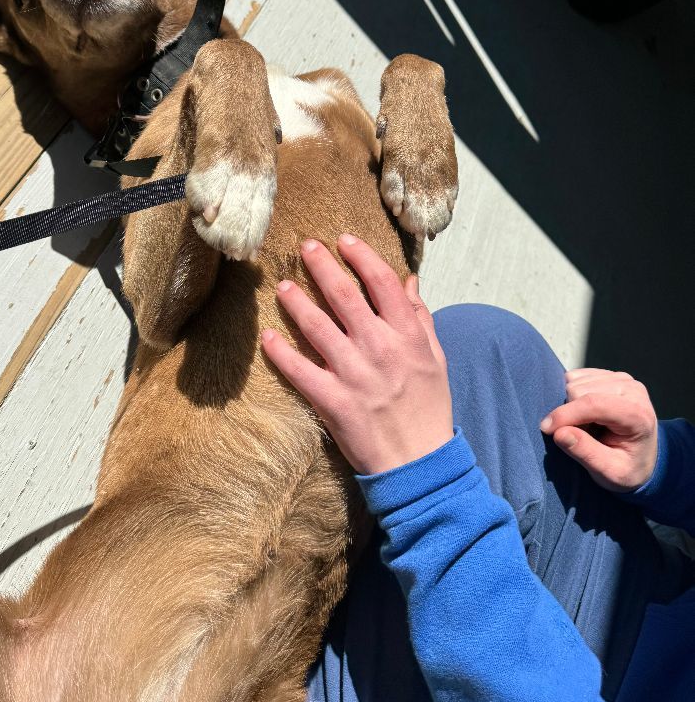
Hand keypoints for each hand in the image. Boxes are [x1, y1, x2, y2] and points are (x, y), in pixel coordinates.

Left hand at [261, 235, 452, 474]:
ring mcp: (353, 374)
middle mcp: (379, 348)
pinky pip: (299, 370)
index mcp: (407, 335)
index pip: (382, 282)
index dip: (361, 256)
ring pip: (317, 327)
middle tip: (304, 247)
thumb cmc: (428, 407)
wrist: (420, 463)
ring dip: (296, 302)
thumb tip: (409, 279)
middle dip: (321, 266)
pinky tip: (267, 337)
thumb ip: (420, 316)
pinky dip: (280, 352)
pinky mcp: (333, 401)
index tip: (344, 239)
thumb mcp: (435, 357)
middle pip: (344, 296)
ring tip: (282, 286)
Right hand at [540, 369, 657, 491]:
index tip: (546, 429)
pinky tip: (586, 413)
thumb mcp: (610, 473)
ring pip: (574, 381)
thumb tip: (559, 433)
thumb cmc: (626, 468)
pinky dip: (571, 396)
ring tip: (586, 426)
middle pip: (579, 391)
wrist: (643, 458)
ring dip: (570, 406)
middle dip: (570, 414)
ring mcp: (621, 378)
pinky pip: (575, 377)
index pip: (594, 404)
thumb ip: (586, 453)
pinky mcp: (608, 374)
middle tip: (581, 436)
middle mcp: (632, 389)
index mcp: (638, 415)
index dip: (566, 414)